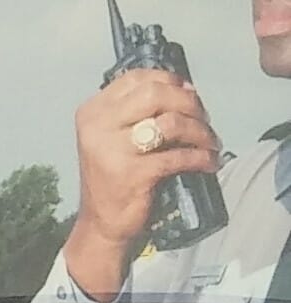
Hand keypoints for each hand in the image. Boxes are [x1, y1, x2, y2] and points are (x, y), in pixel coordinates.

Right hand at [60, 68, 220, 296]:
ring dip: (199, 130)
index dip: (169, 80)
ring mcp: (112, 151)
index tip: (189, 93)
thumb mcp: (111, 137)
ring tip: (209, 141)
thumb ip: (134, 112)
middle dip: (188, 102)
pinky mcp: (131, 174)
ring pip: (170, 123)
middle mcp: (98, 127)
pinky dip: (200, 157)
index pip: (136, 78)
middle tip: (203, 118)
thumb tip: (184, 90)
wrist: (101, 224)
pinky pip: (177, 156)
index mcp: (92, 112)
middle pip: (155, 93)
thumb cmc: (113, 178)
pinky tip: (208, 162)